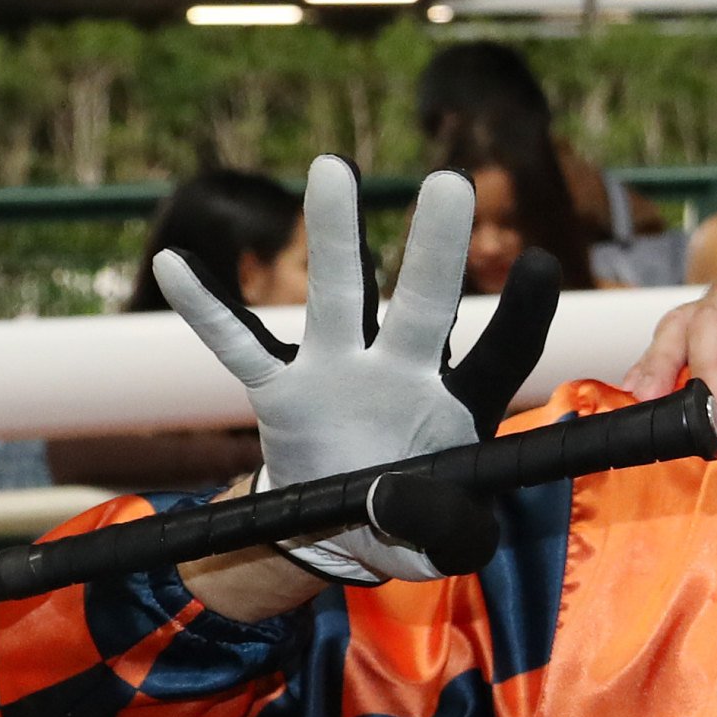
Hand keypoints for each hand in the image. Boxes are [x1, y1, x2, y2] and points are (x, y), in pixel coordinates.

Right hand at [155, 158, 492, 585]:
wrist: (345, 528)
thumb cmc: (410, 528)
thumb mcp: (440, 548)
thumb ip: (441, 531)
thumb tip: (393, 500)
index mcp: (460, 405)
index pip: (502, 352)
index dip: (523, 313)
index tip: (540, 262)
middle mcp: (403, 372)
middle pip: (424, 304)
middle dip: (435, 247)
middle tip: (450, 182)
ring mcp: (339, 373)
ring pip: (339, 298)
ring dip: (336, 237)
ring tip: (334, 168)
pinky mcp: (281, 391)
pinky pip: (240, 347)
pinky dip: (210, 311)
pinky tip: (177, 264)